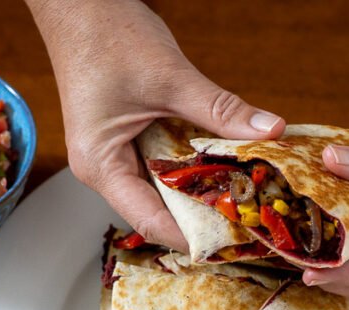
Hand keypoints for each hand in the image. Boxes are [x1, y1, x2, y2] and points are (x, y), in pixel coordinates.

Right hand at [27, 0, 284, 250]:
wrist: (79, 3)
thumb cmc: (107, 36)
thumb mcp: (171, 78)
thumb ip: (220, 110)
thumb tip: (270, 130)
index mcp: (101, 166)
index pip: (151, 222)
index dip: (193, 238)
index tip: (233, 246)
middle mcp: (104, 170)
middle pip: (158, 212)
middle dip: (202, 220)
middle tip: (249, 227)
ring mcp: (114, 156)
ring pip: (163, 190)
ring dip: (200, 195)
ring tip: (244, 205)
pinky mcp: (126, 140)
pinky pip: (162, 167)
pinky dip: (192, 170)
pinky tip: (224, 172)